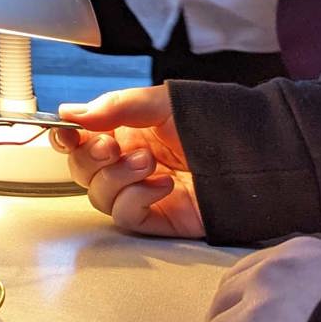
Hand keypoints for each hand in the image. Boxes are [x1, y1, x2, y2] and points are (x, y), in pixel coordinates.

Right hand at [51, 85, 204, 237]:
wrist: (255, 157)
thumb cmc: (212, 123)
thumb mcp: (159, 102)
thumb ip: (114, 106)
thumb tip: (70, 113)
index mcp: (123, 132)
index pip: (79, 139)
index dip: (65, 138)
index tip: (66, 134)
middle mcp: (127, 162)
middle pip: (81, 170)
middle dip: (91, 157)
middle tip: (114, 146)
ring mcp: (141, 192)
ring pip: (98, 195)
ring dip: (117, 177)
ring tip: (149, 163)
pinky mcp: (157, 218)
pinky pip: (125, 217)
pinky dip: (136, 199)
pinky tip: (163, 185)